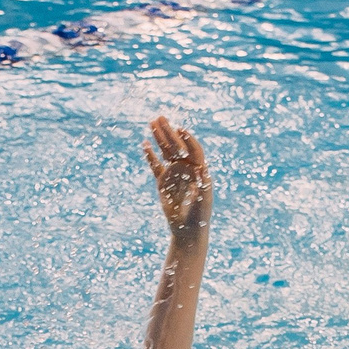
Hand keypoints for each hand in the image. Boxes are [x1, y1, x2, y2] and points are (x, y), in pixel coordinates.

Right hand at [142, 115, 212, 238]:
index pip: (193, 149)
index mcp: (199, 169)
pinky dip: (150, 156)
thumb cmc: (199, 215)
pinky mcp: (163, 183)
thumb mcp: (203, 199)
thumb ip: (202, 184)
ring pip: (165, 152)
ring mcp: (174, 174)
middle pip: (177, 146)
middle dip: (168, 132)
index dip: (187, 139)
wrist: (188, 230)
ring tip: (151, 123)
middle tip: (160, 117)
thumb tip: (201, 170)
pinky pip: (155, 166)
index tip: (180, 130)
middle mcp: (186, 168)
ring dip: (159, 138)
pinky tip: (145, 144)